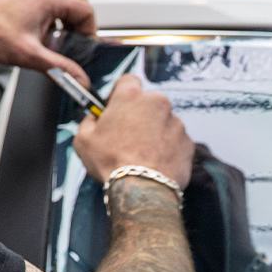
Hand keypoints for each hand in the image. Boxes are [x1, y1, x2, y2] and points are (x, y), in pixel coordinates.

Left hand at [0, 0, 96, 84]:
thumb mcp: (30, 56)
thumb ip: (60, 68)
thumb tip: (79, 79)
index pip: (85, 9)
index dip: (90, 30)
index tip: (85, 46)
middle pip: (77, 1)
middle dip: (81, 23)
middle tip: (77, 41)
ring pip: (62, 3)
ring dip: (66, 21)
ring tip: (57, 41)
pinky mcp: (21, 2)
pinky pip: (46, 7)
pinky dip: (51, 21)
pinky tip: (41, 39)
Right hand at [73, 76, 193, 190]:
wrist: (141, 190)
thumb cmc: (112, 163)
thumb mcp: (84, 140)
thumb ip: (89, 121)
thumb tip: (93, 118)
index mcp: (131, 96)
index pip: (128, 81)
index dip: (120, 94)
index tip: (116, 108)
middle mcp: (157, 103)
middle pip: (147, 103)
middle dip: (139, 116)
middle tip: (126, 137)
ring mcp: (176, 122)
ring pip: (163, 122)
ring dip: (154, 133)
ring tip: (141, 155)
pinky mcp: (188, 142)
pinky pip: (175, 141)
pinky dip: (167, 149)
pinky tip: (154, 164)